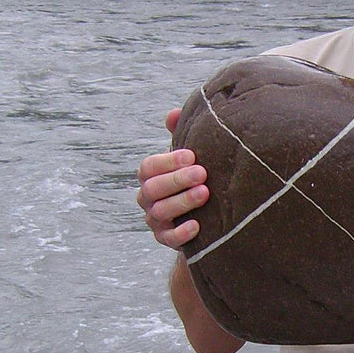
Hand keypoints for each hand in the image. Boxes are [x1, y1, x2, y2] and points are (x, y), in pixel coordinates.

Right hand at [136, 108, 208, 250]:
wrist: (205, 216)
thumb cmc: (195, 178)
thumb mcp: (189, 158)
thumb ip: (181, 135)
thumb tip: (174, 113)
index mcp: (151, 176)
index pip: (148, 167)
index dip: (167, 161)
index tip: (191, 155)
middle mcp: (148, 198)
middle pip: (152, 189)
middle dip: (177, 180)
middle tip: (202, 173)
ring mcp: (155, 220)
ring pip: (160, 212)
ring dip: (182, 202)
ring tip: (205, 193)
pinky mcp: (166, 239)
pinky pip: (168, 239)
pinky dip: (181, 232)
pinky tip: (198, 225)